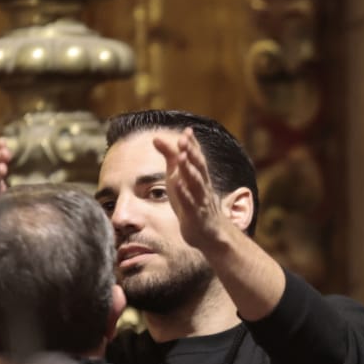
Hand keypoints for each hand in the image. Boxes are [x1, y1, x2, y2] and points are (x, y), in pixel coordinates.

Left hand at [153, 128, 231, 252]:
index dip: (192, 144)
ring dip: (188, 169)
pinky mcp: (194, 215)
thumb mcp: (177, 176)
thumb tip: (156, 138)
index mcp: (198, 175)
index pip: (196, 156)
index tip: (187, 131)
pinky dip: (184, 193)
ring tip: (181, 156)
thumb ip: (169, 157)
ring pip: (196, 182)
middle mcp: (202, 185)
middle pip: (198, 166)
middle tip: (184, 139)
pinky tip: (178, 185)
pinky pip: (189, 203)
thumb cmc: (191, 201)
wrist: (207, 233)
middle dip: (191, 152)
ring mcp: (200, 200)